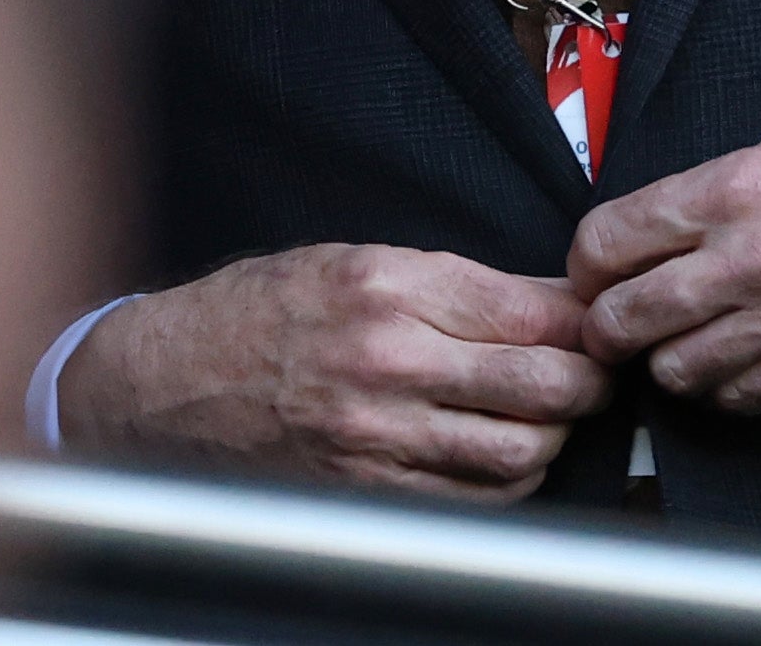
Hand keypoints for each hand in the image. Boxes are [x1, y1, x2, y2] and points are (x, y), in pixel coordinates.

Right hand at [54, 246, 606, 499]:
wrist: (164, 386)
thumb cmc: (257, 315)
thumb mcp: (352, 263)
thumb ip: (451, 283)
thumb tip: (551, 302)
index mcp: (387, 286)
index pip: (531, 312)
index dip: (582, 323)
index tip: (596, 325)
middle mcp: (387, 360)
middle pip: (543, 384)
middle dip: (589, 383)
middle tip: (594, 376)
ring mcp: (378, 435)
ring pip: (520, 450)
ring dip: (553, 437)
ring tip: (548, 417)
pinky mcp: (368, 491)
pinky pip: (475, 499)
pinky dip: (508, 482)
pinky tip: (501, 456)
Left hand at [566, 94, 760, 417]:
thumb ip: (715, 192)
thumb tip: (651, 232)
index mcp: (735, 188)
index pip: (608, 241)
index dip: (586, 265)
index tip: (593, 273)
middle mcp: (753, 258)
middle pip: (624, 318)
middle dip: (607, 326)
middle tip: (616, 322)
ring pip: (674, 373)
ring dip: (666, 363)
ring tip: (681, 342)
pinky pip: (739, 400)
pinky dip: (723, 390)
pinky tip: (735, 363)